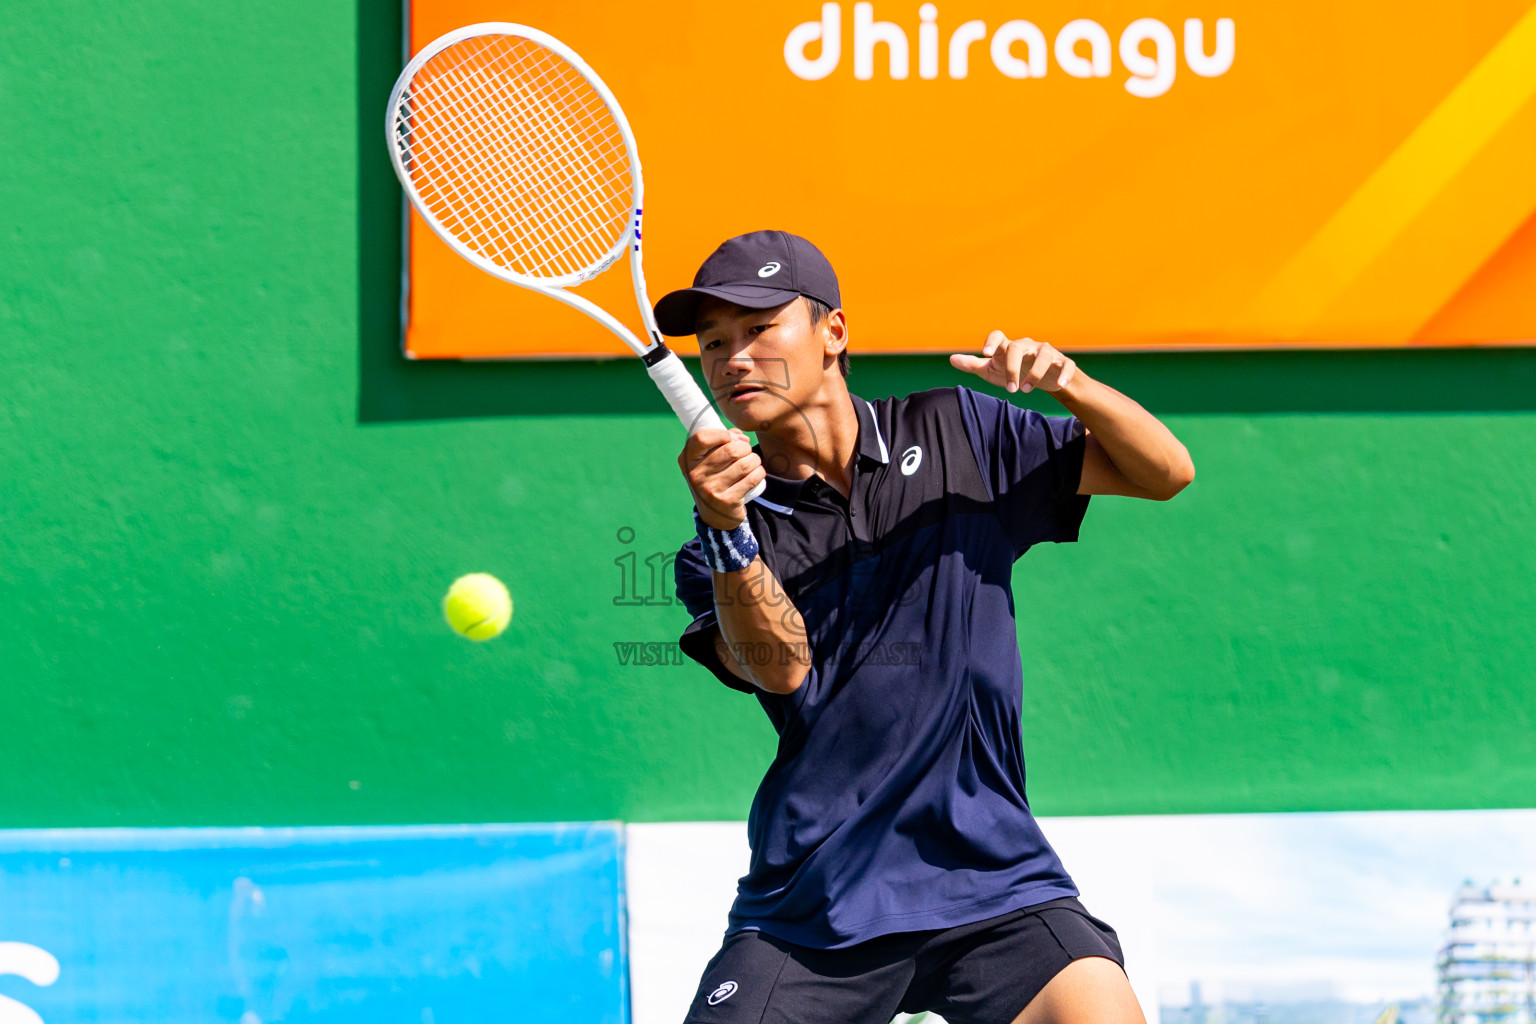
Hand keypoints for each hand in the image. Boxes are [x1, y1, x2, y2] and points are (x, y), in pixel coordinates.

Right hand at [680, 427, 764, 529]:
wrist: (715, 514)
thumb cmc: (714, 477)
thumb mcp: (708, 459)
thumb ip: (722, 440)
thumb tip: (741, 437)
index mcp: (687, 460)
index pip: (702, 438)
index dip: (722, 433)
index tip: (732, 437)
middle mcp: (695, 475)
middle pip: (730, 450)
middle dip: (745, 447)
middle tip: (747, 452)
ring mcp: (710, 490)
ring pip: (744, 464)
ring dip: (754, 460)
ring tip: (753, 462)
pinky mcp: (727, 501)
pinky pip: (752, 479)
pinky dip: (759, 472)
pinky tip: (757, 473)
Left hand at [950, 331, 1076, 393]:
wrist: (1046, 379)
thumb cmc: (1015, 371)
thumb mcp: (993, 370)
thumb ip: (973, 365)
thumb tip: (951, 359)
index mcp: (1009, 346)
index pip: (998, 336)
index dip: (991, 341)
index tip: (985, 353)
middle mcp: (1028, 346)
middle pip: (1017, 347)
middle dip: (1012, 368)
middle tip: (1010, 389)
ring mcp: (1047, 353)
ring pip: (1044, 356)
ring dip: (1035, 373)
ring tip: (1026, 390)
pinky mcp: (1063, 363)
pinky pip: (1066, 365)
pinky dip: (1064, 374)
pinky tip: (1059, 384)